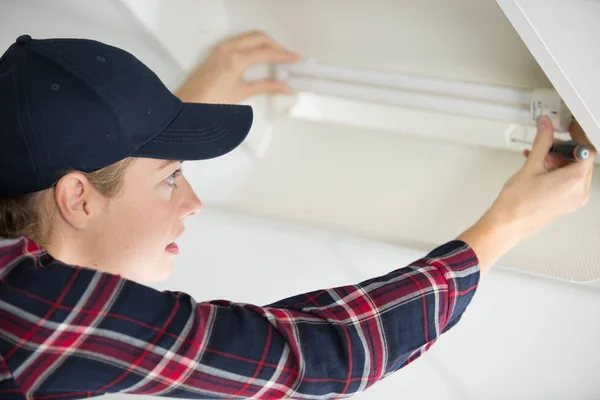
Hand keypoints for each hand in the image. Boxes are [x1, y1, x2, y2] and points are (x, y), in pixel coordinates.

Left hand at [175, 31, 299, 103]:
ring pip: (249, 37)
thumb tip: (284, 87)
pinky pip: (240, 41)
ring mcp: (222, 48)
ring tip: (276, 57)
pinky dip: (253, 45)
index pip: (266, 52)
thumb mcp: (242, 94)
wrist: (187, 104)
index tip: (295, 58)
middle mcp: (229, 48)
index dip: (283, 55)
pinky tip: (259, 57)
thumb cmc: (212, 102)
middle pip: (259, 38)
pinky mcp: (217, 51)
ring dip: (264, 44)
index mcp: (236, 59)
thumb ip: (265, 87)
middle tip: (288, 57)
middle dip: (275, 46)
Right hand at [457, 116, 595, 274]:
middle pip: (581, 161)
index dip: (575, 137)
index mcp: (574, 180)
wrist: (507, 225)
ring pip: (574, 171)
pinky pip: (568, 183)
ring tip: (539, 158)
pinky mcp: (566, 205)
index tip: (567, 130)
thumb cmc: (516, 204)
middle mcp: (579, 192)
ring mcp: (573, 200)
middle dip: (564, 150)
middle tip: (547, 145)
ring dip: (558, 161)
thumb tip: (546, 127)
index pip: (586, 151)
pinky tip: (539, 169)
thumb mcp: (531, 166)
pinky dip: (557, 173)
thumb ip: (542, 142)